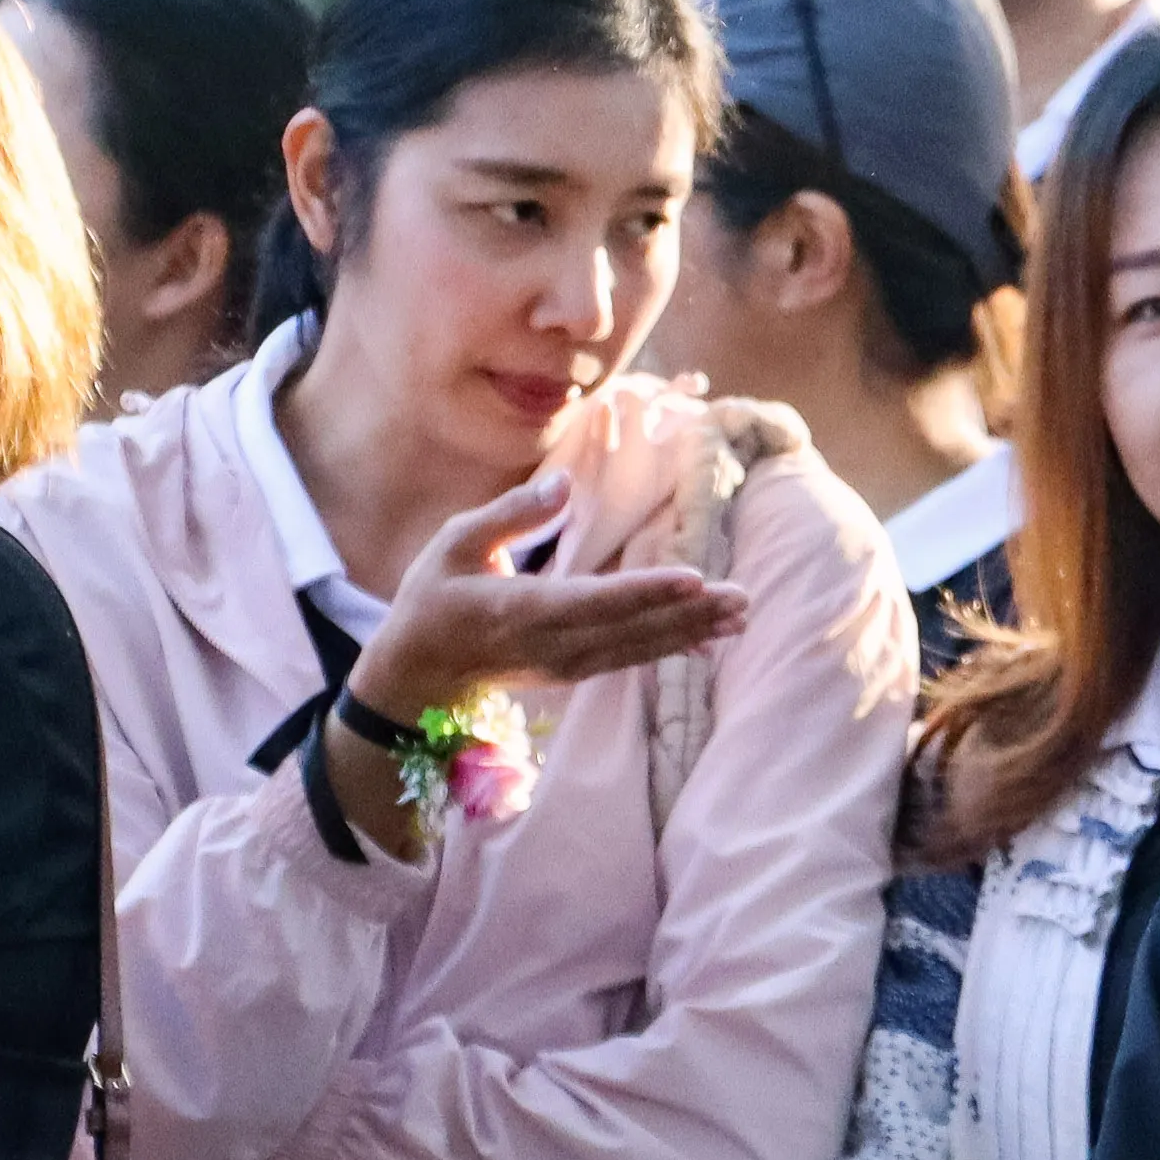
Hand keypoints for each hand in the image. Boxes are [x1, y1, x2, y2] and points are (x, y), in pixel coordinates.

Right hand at [327, 473, 746, 840]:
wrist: (416, 676)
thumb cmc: (432, 599)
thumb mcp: (454, 544)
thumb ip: (511, 514)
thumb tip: (566, 483)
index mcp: (519, 609)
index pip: (594, 601)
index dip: (646, 592)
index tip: (694, 580)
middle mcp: (551, 644)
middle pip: (630, 630)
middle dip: (690, 614)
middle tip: (742, 597)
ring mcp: (565, 665)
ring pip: (638, 649)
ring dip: (692, 631)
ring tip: (741, 614)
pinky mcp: (573, 673)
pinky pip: (629, 660)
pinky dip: (671, 648)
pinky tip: (710, 639)